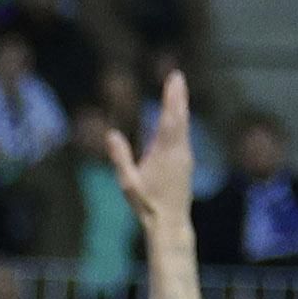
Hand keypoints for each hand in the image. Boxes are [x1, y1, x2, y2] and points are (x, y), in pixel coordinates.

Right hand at [104, 69, 196, 233]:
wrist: (171, 223)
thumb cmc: (147, 205)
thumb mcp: (128, 183)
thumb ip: (120, 158)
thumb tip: (110, 134)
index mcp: (165, 153)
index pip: (169, 119)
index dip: (171, 97)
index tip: (173, 78)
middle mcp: (179, 151)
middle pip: (180, 117)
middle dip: (178, 96)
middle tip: (177, 75)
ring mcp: (185, 156)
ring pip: (184, 125)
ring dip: (180, 106)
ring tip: (177, 90)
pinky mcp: (186, 162)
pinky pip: (184, 135)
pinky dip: (180, 120)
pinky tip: (178, 116)